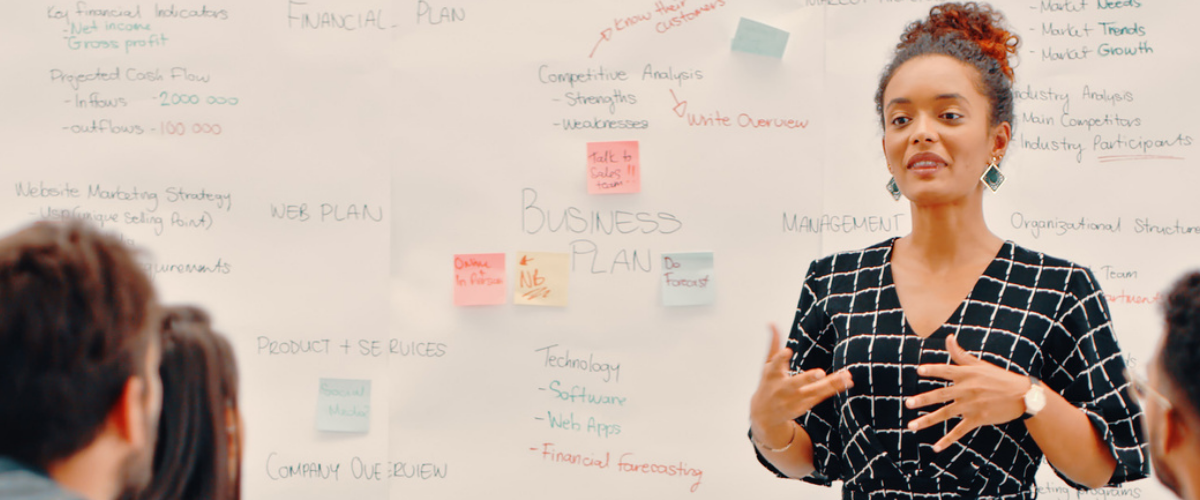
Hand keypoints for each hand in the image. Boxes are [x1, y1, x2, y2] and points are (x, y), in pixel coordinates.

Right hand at [750, 324, 853, 447]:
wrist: (764, 415)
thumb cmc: (768, 384)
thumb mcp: (767, 365)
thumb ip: (773, 345)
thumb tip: (771, 322)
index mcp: (772, 375)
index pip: (776, 364)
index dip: (781, 358)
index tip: (787, 351)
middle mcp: (783, 388)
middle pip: (797, 383)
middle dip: (808, 378)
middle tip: (820, 373)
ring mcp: (795, 399)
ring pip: (815, 391)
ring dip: (832, 383)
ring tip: (846, 376)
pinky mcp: (805, 406)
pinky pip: (822, 396)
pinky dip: (835, 389)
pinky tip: (847, 382)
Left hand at [906, 334, 1030, 451]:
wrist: (1023, 396)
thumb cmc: (999, 378)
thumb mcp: (980, 364)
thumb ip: (960, 354)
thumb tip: (948, 337)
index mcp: (967, 374)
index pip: (946, 370)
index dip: (933, 370)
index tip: (918, 371)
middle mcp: (967, 389)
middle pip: (940, 395)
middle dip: (923, 400)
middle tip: (908, 403)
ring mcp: (972, 405)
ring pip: (945, 414)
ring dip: (927, 420)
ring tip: (911, 426)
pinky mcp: (978, 418)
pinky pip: (959, 430)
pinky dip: (948, 439)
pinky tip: (936, 447)